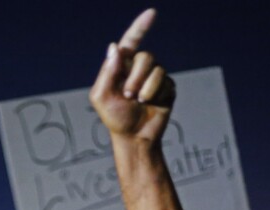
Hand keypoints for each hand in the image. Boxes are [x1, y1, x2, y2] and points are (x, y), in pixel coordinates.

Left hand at [90, 8, 174, 142]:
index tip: (152, 13)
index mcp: (122, 66)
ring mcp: (154, 77)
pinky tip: (152, 104)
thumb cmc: (114, 118)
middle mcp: (139, 68)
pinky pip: (166, 82)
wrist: (134, 137)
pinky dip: (156, 94)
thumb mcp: (102, 96)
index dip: (141, 26)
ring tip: (139, 101)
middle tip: (129, 94)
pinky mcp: (167, 88)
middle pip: (146, 56)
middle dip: (137, 76)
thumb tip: (115, 47)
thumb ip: (107, 72)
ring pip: (157, 68)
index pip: (131, 41)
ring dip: (146, 87)